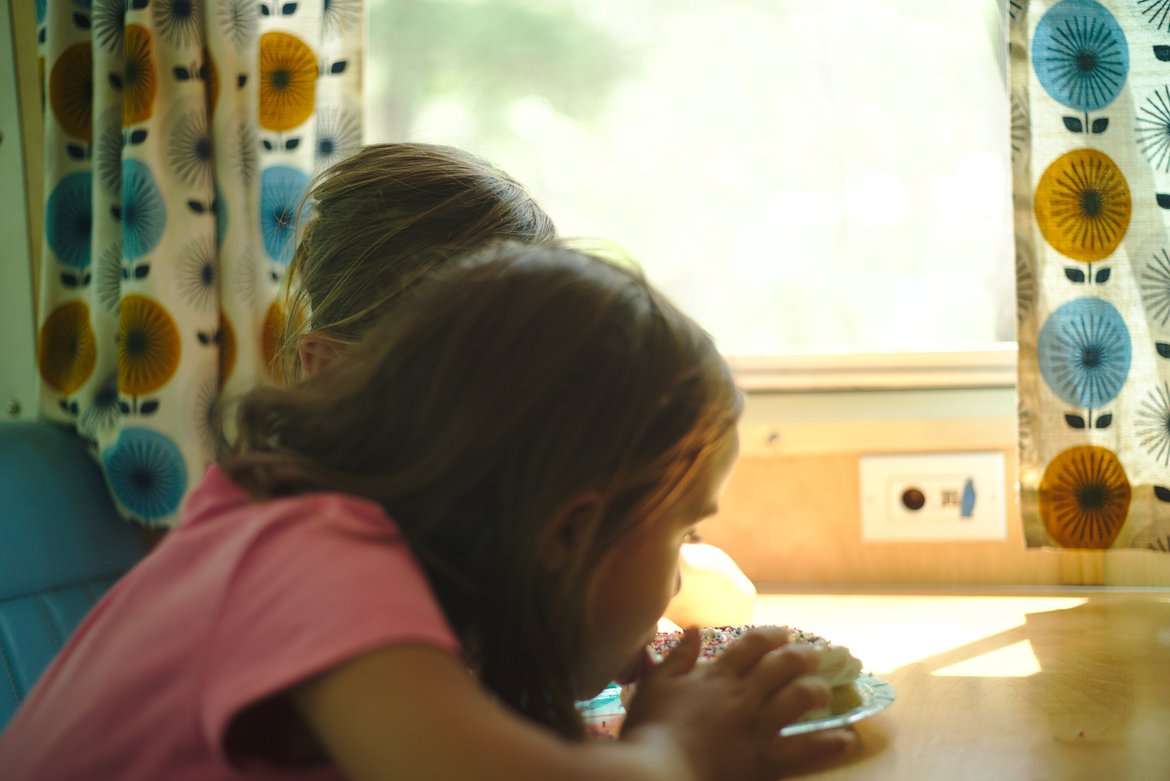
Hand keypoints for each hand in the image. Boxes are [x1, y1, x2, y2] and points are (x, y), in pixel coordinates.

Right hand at [620, 626, 854, 780]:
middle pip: (783, 665)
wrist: (655, 772)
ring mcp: (756, 727)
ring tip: (825, 691)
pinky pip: (804, 749)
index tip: (785, 633)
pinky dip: (828, 743)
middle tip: (816, 656)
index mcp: (716, 676)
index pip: (752, 644)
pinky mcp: (764, 760)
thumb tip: (696, 629)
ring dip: (816, 690)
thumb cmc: (649, 730)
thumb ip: (678, 656)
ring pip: (798, 698)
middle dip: (803, 657)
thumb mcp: (655, 684)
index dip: (773, 635)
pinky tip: (845, 738)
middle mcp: (742, 696)